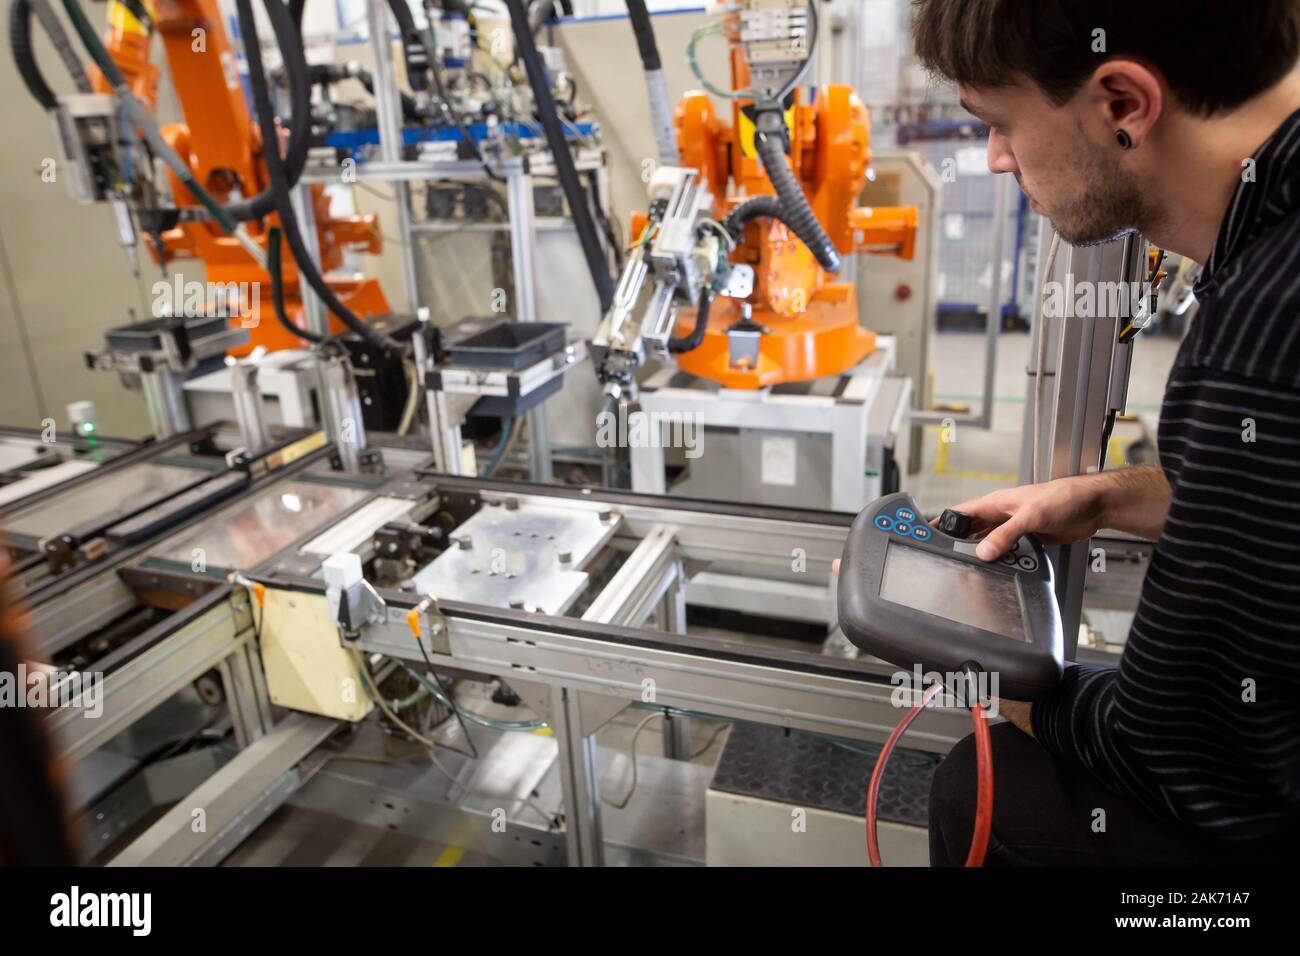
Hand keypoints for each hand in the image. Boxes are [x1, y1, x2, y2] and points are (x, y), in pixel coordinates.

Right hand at [941, 474, 1112, 560]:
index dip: (942, 521)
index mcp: (996, 503)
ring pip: (988, 542)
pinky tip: (996, 568)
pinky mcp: (1027, 538)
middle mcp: (1001, 515)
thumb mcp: (1030, 516)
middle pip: (971, 530)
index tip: (925, 531)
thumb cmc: (1064, 497)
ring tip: (967, 567)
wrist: (1091, 506)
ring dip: (980, 553)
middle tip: (944, 557)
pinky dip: (999, 559)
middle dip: (957, 542)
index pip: (960, 512)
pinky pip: (1006, 551)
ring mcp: (1013, 527)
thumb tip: (984, 552)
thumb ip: (1006, 535)